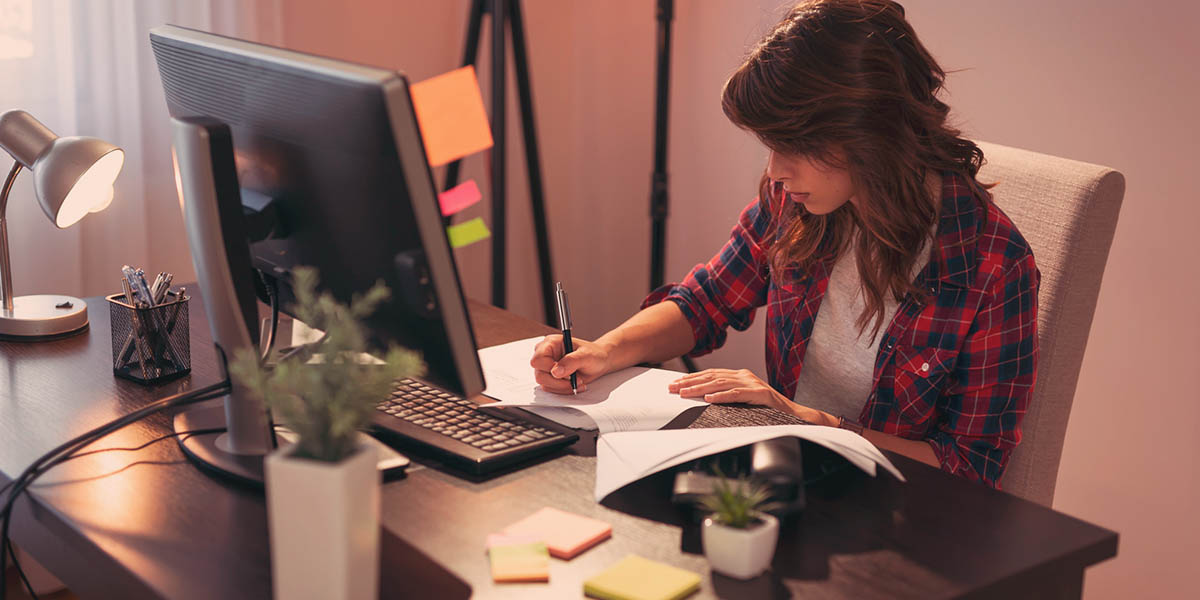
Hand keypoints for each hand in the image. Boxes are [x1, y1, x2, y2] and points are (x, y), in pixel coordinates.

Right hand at [530, 334, 613, 394]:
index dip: (549, 368)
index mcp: (551, 343)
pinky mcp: (551, 378)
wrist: (600, 362)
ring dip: (563, 387)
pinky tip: (575, 384)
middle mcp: (546, 355)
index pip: (538, 359)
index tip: (565, 372)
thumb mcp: (586, 355)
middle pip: (539, 375)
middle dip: (559, 381)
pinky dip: (564, 389)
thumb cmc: (594, 354)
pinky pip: (551, 389)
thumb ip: (571, 362)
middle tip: (575, 379)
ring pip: (545, 384)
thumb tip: (555, 372)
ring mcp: (547, 367)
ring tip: (578, 381)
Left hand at [668, 368, 837, 425]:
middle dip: (689, 382)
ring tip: (684, 393)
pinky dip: (722, 396)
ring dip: (700, 388)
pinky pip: (738, 394)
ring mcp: (753, 383)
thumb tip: (703, 398)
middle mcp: (745, 376)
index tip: (675, 383)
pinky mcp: (761, 394)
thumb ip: (728, 396)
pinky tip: (709, 398)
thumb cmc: (768, 410)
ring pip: (721, 384)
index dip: (692, 378)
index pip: (711, 374)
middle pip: (712, 377)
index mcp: (740, 375)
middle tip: (672, 388)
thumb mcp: (744, 400)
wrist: (795, 415)